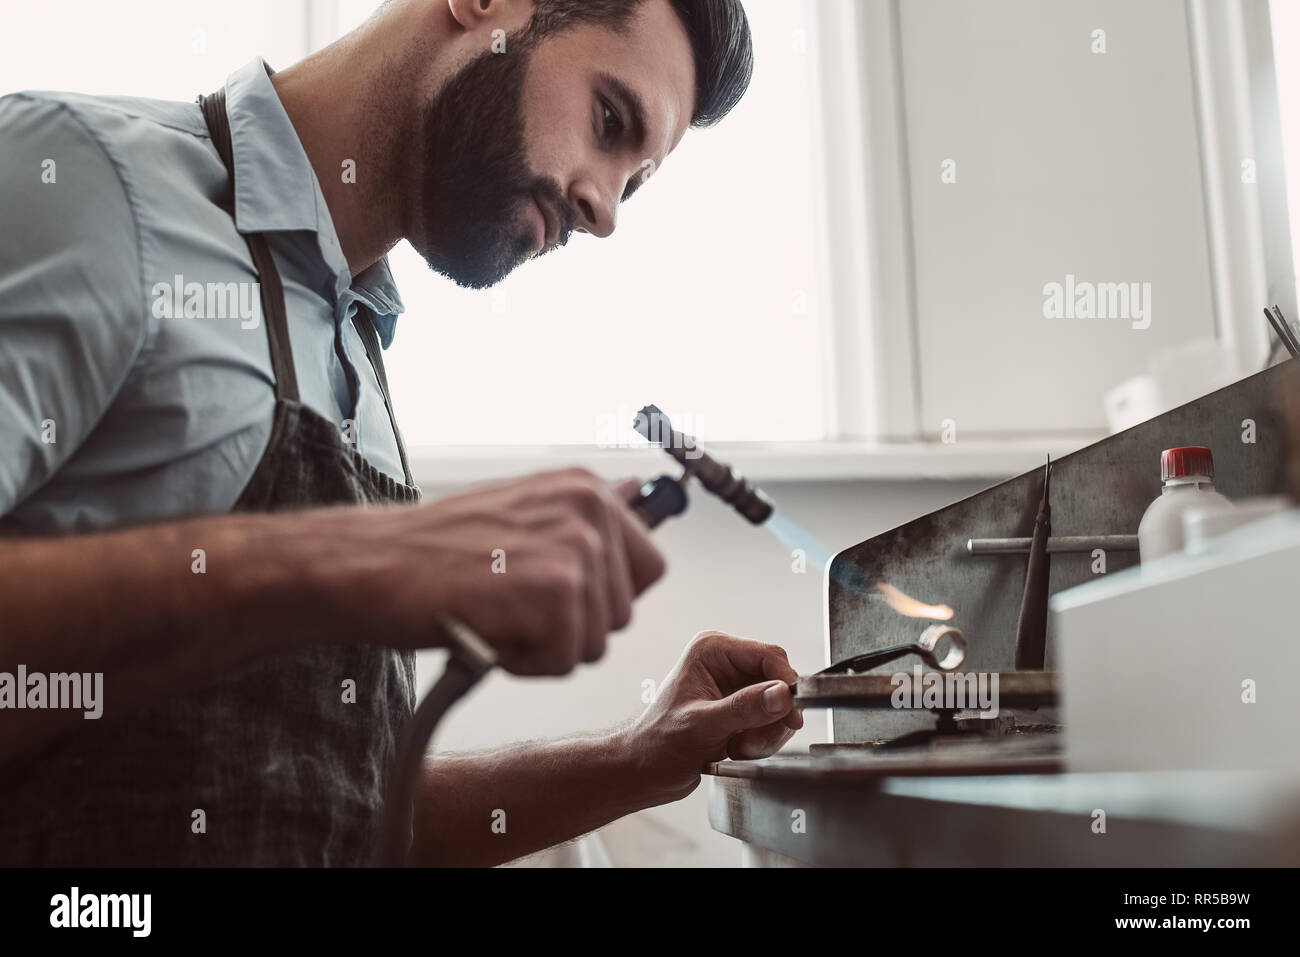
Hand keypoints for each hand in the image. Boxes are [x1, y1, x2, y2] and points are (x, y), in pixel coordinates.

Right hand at [352, 468, 664, 674]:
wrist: (367, 564)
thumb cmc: (432, 551)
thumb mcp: (520, 515)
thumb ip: (579, 520)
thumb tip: (637, 493)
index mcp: (584, 487)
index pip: (646, 567)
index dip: (598, 599)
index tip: (551, 595)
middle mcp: (589, 508)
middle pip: (622, 614)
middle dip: (569, 627)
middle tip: (509, 604)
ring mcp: (576, 547)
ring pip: (595, 643)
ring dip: (543, 646)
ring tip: (495, 612)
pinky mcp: (557, 590)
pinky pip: (564, 661)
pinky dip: (522, 664)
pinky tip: (487, 629)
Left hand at [624, 631, 802, 801]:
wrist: (644, 770)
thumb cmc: (658, 742)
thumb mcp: (702, 725)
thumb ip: (744, 709)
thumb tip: (782, 694)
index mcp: (712, 650)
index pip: (769, 656)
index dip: (785, 684)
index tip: (790, 715)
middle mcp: (726, 662)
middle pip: (779, 683)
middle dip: (771, 718)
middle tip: (750, 741)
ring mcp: (735, 686)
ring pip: (779, 706)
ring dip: (765, 734)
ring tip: (736, 747)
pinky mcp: (741, 708)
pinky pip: (771, 722)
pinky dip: (761, 741)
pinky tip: (735, 748)